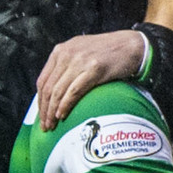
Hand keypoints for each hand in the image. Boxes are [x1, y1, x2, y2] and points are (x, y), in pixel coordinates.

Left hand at [35, 29, 149, 124]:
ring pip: (58, 91)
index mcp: (60, 50)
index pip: (42, 80)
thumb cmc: (109, 54)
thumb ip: (68, 66)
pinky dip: (66, 105)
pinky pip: (74, 91)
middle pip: (48, 87)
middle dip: (44, 110)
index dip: (40, 101)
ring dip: (53, 111)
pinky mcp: (94, 69)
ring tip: (52, 125)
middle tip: (45, 126)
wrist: (132, 45)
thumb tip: (58, 91)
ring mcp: (80, 61)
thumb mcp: (82, 54)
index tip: (41, 116)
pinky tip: (62, 115)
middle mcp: (66, 54)